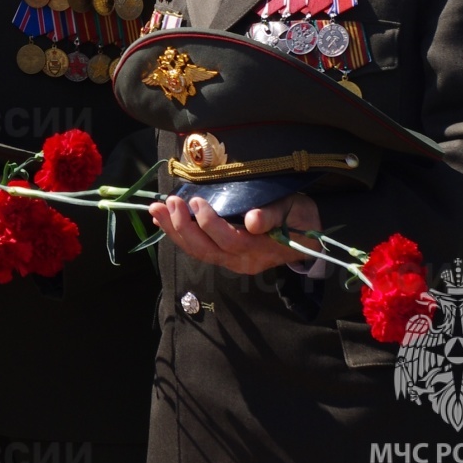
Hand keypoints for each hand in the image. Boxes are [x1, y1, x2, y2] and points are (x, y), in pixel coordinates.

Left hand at [148, 192, 320, 275]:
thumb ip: (273, 216)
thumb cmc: (299, 218)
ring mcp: (231, 261)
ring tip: (156, 210)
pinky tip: (162, 221)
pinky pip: (198, 250)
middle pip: (206, 249)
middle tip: (168, 202)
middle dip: (183, 226)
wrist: (306, 236)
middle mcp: (243, 261)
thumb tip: (252, 220)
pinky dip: (178, 236)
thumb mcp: (295, 211)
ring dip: (174, 231)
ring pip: (197, 251)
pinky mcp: (223, 257)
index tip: (197, 201)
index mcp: (261, 250)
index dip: (209, 223)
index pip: (229, 240)